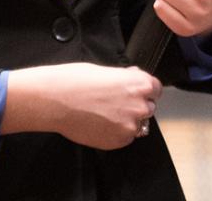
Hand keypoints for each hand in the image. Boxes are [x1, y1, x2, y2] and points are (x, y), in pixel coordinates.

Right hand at [3, 63, 161, 149]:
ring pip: (137, 125)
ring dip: (126, 121)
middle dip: (135, 105)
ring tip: (104, 114)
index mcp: (140, 84)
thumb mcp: (106, 70)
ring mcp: (130, 125)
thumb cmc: (75, 81)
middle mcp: (140, 105)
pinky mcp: (118, 141)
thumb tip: (132, 79)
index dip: (144, 90)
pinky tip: (100, 124)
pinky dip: (116, 133)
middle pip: (148, 107)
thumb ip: (125, 78)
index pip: (155, 89)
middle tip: (115, 104)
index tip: (136, 92)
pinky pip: (124, 138)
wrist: (55, 100)